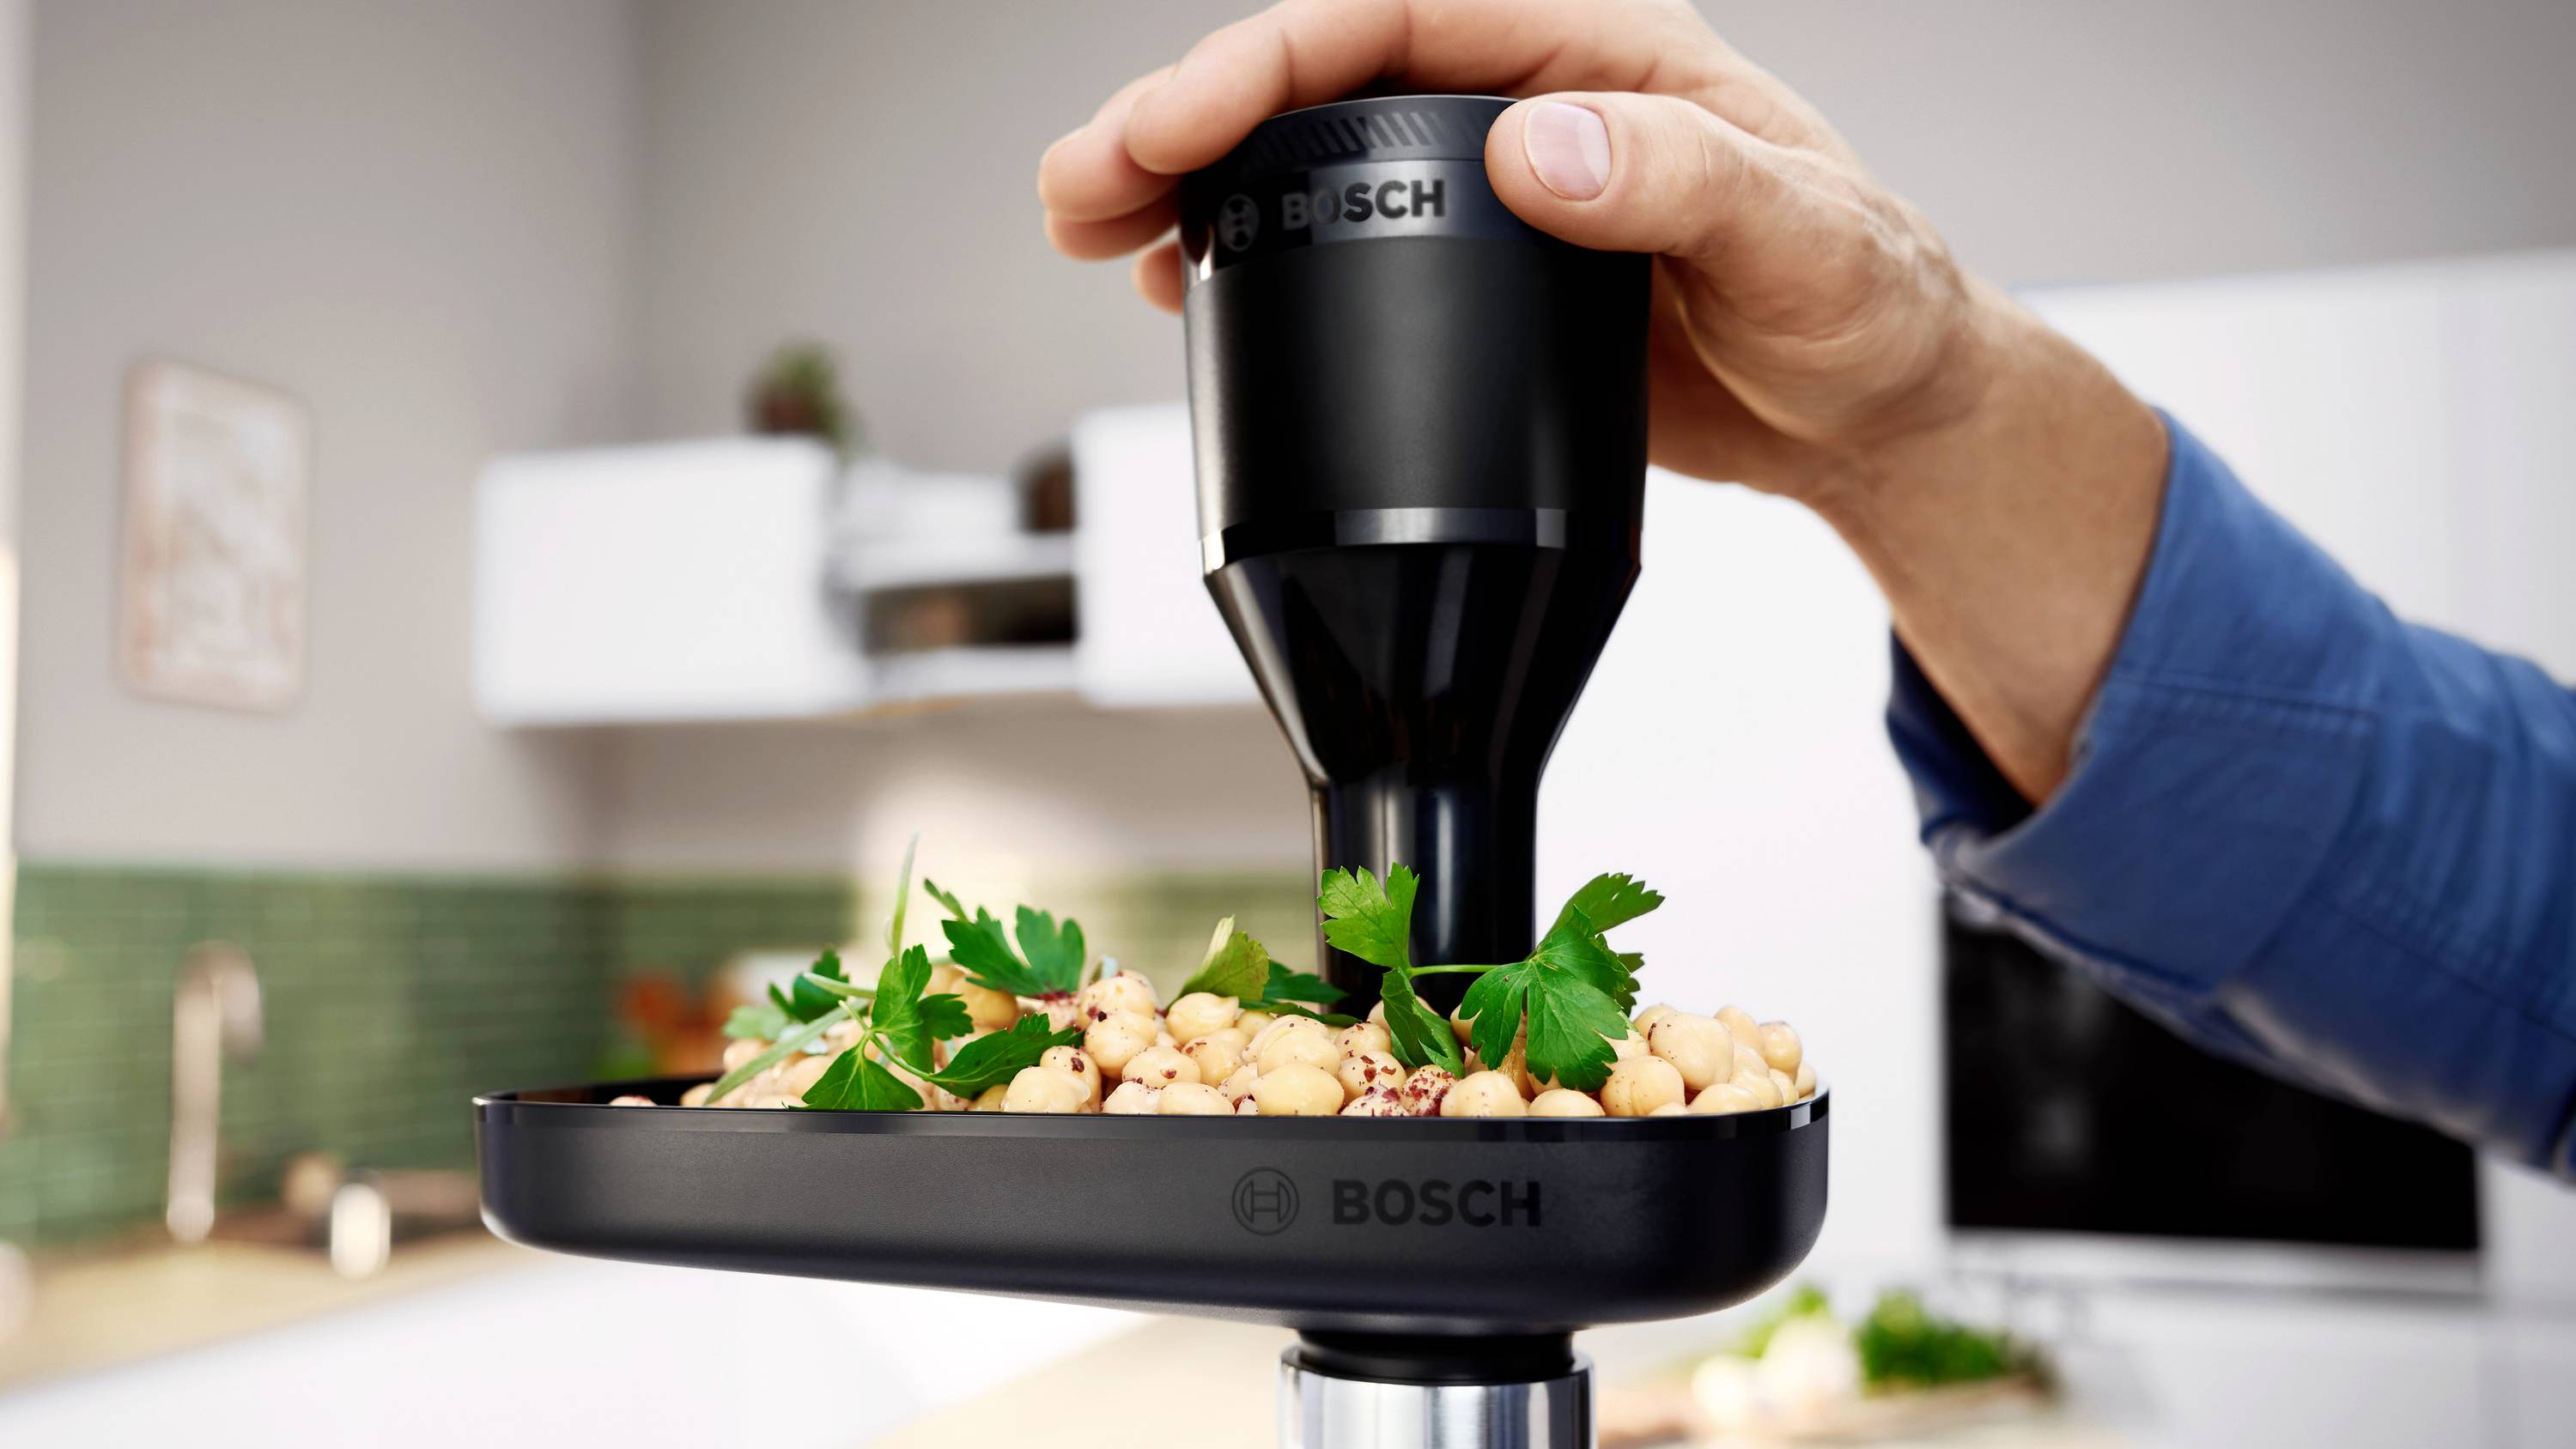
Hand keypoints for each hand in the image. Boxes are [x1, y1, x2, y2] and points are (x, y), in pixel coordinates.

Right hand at [1044, 0, 1993, 502]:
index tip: (1177, 125)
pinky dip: (1251, 262)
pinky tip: (1184, 291)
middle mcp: (1531, 97)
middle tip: (1083, 192)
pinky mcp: (1481, 277)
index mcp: (1599, 47)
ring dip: (1193, 189)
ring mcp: (1497, 188)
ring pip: (1310, 158)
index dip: (1266, 60)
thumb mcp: (1805, 240)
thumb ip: (1682, 184)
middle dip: (1185, 122)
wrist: (1877, 414)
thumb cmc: (1870, 311)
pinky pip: (1340, 246)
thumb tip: (1542, 149)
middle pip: (1320, 79)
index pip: (1394, 15)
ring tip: (1097, 234)